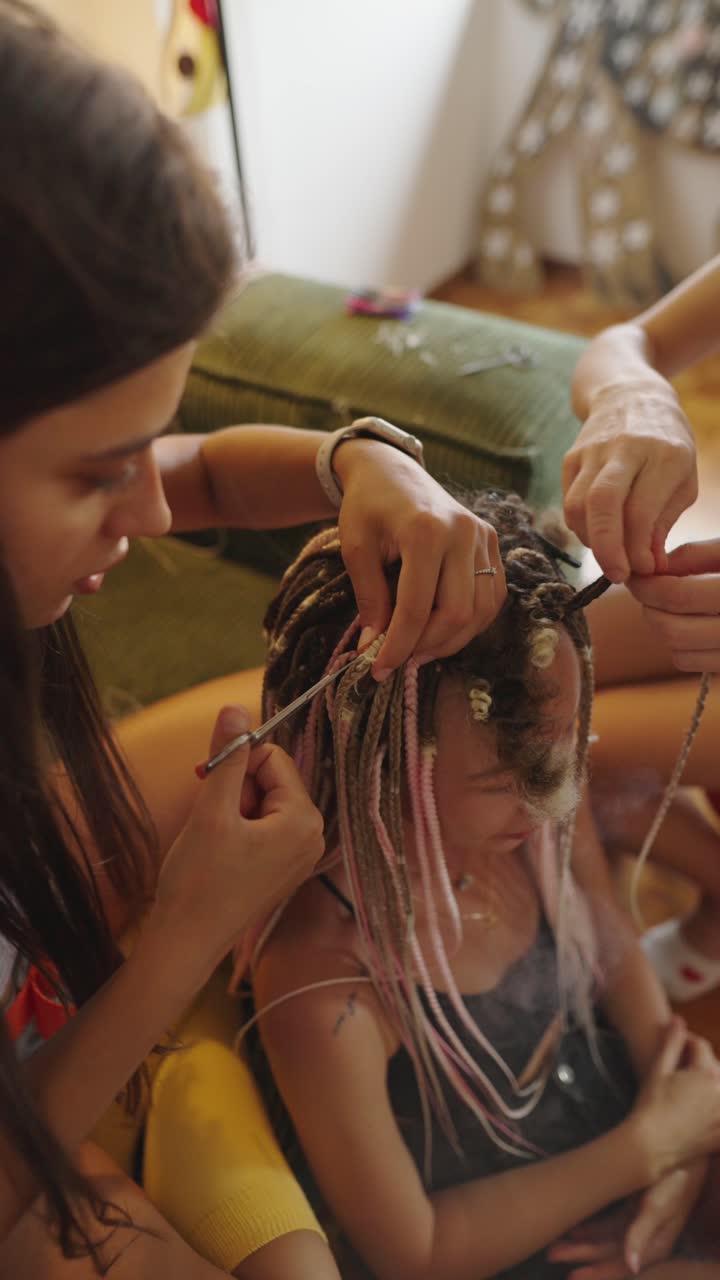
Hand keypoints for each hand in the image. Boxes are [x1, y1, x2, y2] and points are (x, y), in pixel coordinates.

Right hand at [152, 705, 323, 974]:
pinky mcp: (283, 867)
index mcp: (304, 819)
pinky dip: (237, 828)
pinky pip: (263, 825)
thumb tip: (234, 708)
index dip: (235, 764)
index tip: (207, 785)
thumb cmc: (198, 880)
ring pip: (263, 801)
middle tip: (211, 819)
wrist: (186, 942)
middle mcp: (313, 836)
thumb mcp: (212, 808)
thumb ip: (227, 756)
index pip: (272, 757)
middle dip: (236, 788)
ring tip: (214, 840)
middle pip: (271, 778)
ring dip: (233, 808)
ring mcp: (300, 854)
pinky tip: (221, 853)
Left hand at [333, 439, 506, 677]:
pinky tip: (443, 630)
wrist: (391, 470)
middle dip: (426, 646)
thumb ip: (370, 599)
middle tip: (399, 659)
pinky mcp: (491, 542)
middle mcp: (463, 533)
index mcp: (425, 531)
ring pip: (480, 610)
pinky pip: (491, 596)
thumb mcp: (356, 549)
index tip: (379, 670)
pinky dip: (471, 621)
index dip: (398, 645)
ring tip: (419, 649)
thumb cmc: (367, 506)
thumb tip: (373, 647)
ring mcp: (483, 537)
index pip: (417, 607)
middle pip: (457, 613)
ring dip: (451, 640)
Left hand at [546, 1161, 703, 1279]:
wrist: (684, 1152)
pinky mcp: (633, 1208)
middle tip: (551, 1253)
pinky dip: (591, 1227)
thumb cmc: (674, 1180)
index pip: (620, 1267)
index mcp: (654, 1245)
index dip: (597, 1273)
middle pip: (609, 1254)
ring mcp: (638, 1223)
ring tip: (556, 1242)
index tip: (572, 1276)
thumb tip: (631, 1266)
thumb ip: (642, 1234)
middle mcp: (645, 1238)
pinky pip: (609, 1225)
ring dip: (582, 1242)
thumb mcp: (659, 1207)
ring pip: (606, 1240)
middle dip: (581, 1256)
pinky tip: (574, 1227)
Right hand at [562, 380, 696, 582]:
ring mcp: (592, 451)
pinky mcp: (571, 457)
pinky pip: (569, 501)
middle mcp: (625, 449)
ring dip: (592, 540)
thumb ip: (664, 522)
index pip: (641, 511)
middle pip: (603, 504)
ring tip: (610, 552)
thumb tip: (648, 566)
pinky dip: (581, 526)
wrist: (630, 395)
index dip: (639, 549)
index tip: (644, 568)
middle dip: (607, 548)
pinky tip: (598, 532)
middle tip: (617, 575)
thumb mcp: (683, 479)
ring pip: (579, 506)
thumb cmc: (667, 444)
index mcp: (664, 454)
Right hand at [627, 1019, 719, 1184]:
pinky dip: (715, 1111)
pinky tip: (705, 1113)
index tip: (677, 1044)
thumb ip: (672, 1043)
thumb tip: (678, 1019)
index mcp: (705, 1073)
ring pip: (719, 1089)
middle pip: (716, 1067)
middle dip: (702, 1063)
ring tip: (692, 1091)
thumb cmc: (651, 1104)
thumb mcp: (659, 1070)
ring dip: (712, 1085)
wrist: (651, 1145)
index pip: (701, 1046)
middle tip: (683, 1067)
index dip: (687, 1041)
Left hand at [628, 540, 719, 671]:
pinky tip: (692, 624)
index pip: (678, 596)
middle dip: (650, 608)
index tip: (637, 575)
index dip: (647, 585)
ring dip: (663, 628)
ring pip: (678, 652)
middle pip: (671, 630)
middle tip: (648, 590)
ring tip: (670, 606)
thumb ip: (698, 555)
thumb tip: (654, 569)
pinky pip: (692, 664)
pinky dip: (681, 646)